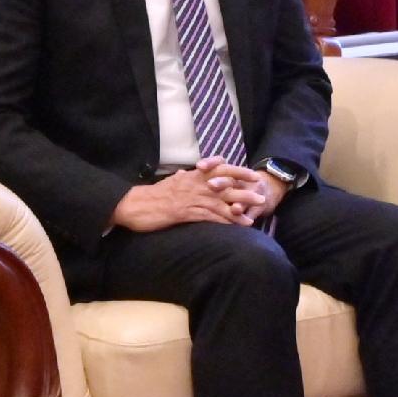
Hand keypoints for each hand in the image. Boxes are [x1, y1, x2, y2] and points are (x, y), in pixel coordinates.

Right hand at [110, 167, 253, 232]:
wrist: (135, 205)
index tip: (253, 175)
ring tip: (254, 214)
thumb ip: (182, 177)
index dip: (238, 172)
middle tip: (261, 194)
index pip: (219, 169)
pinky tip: (235, 227)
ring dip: (239, 207)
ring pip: (221, 201)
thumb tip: (186, 172)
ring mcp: (191, 198)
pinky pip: (210, 217)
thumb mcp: (169, 182)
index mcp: (192, 175)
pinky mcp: (187, 212)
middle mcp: (194, 184)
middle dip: (245, 190)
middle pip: (225, 184)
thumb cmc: (152, 196)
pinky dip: (224, 222)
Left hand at [204, 162, 288, 219]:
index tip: (199, 166)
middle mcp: (241, 181)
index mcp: (230, 172)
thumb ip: (205, 177)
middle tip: (210, 185)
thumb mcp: (226, 178)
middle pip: (230, 180)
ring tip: (234, 208)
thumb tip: (181, 174)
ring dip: (239, 202)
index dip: (210, 164)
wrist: (267, 189)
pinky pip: (253, 211)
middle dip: (221, 183)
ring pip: (244, 196)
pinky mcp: (259, 205)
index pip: (219, 164)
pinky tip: (246, 222)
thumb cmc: (238, 185)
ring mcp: (252, 192)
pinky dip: (248, 217)